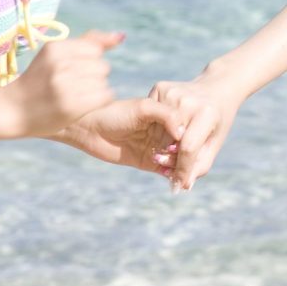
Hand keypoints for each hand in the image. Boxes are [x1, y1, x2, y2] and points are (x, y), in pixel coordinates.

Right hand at [11, 29, 121, 136]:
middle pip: (102, 66)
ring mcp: (64, 84)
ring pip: (104, 82)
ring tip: (73, 96)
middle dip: (93, 77)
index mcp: (55, 47)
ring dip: (95, 91)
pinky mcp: (71, 105)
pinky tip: (82, 105)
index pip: (96, 50)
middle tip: (70, 87)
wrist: (11, 110)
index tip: (69, 72)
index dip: (88, 62)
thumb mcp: (57, 55)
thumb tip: (121, 36)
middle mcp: (59, 63)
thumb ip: (90, 42)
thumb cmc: (39, 82)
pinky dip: (98, 102)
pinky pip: (105, 96)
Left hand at [62, 95, 189, 175]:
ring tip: (181, 171)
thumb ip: (167, 115)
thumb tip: (183, 133)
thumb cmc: (115, 112)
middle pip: (185, 147)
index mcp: (167, 116)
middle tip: (191, 163)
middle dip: (190, 156)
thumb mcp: (144, 108)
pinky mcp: (148, 162)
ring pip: (178, 160)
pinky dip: (172, 175)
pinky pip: (166, 171)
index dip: (193, 138)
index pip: (188, 129)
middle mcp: (164, 132)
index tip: (197, 143)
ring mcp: (157, 148)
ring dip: (181, 167)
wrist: (89, 128)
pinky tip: (174, 177)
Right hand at [147, 73, 244, 193]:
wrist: (217, 87)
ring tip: (167, 152)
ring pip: (159, 129)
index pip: (188, 148)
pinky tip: (164, 129)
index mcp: (206, 114)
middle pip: (171, 140)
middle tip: (169, 170)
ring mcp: (172, 92)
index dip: (182, 169)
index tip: (179, 184)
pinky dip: (157, 127)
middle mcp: (188, 101)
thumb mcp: (214, 142)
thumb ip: (200, 165)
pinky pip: (153, 115)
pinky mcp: (160, 87)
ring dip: (161, 144)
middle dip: (170, 160)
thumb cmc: (218, 121)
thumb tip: (182, 186)